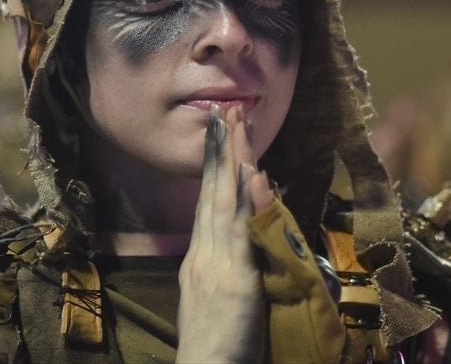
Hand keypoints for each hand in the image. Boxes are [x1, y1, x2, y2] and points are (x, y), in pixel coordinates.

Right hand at [176, 105, 272, 362]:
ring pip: (223, 201)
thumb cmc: (216, 347)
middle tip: (225, 111)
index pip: (208, 204)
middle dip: (220, 151)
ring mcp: (216, 264)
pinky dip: (244, 199)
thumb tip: (236, 245)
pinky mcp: (233, 279)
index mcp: (200, 260)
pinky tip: (250, 173)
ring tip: (234, 125)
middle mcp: (203, 255)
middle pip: (211, 192)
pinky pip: (240, 231)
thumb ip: (226, 268)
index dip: (215, 168)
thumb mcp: (218, 299)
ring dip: (230, 161)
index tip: (220, 135)